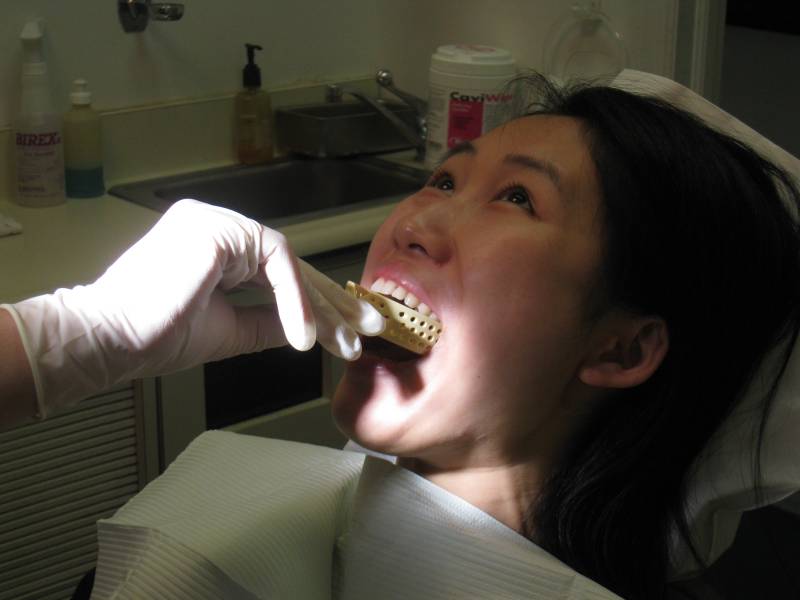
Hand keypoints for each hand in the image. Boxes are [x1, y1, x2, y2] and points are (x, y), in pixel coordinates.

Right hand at [7, 199, 383, 416]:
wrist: (112, 341)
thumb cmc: (155, 336)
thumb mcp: (230, 329)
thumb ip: (268, 321)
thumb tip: (305, 329)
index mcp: (214, 246)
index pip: (277, 271)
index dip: (316, 302)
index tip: (345, 332)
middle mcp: (216, 226)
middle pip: (290, 264)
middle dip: (333, 301)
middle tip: (367, 329)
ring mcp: (216, 221)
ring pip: (289, 263)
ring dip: (321, 305)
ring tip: (344, 340)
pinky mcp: (217, 228)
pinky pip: (275, 262)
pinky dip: (295, 300)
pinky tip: (304, 336)